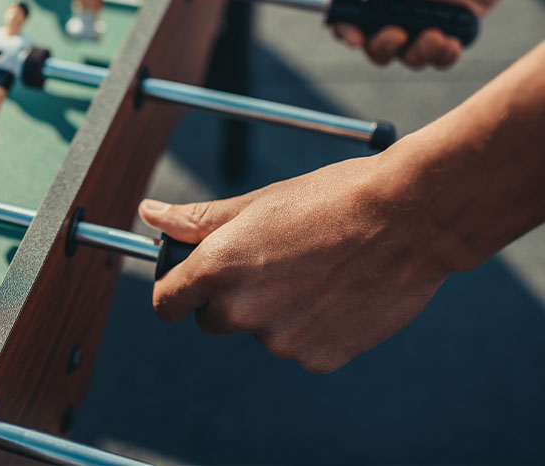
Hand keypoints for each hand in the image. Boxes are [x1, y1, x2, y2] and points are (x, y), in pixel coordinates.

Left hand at [138, 154, 454, 372]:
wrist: (409, 219)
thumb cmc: (330, 199)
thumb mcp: (256, 203)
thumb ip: (197, 220)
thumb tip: (149, 214)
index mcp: (218, 269)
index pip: (167, 303)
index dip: (176, 291)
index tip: (189, 282)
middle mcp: (242, 311)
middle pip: (212, 320)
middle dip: (230, 298)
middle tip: (271, 263)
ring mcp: (281, 341)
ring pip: (262, 332)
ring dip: (276, 311)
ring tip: (315, 270)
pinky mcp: (320, 358)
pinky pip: (301, 347)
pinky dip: (313, 327)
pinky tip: (338, 293)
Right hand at [324, 0, 544, 68]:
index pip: (352, 12)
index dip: (347, 29)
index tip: (355, 37)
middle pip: (377, 41)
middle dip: (382, 47)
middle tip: (398, 34)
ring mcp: (432, 8)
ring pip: (410, 51)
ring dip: (417, 54)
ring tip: (434, 38)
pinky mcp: (461, 16)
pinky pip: (443, 49)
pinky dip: (443, 55)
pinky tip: (451, 43)